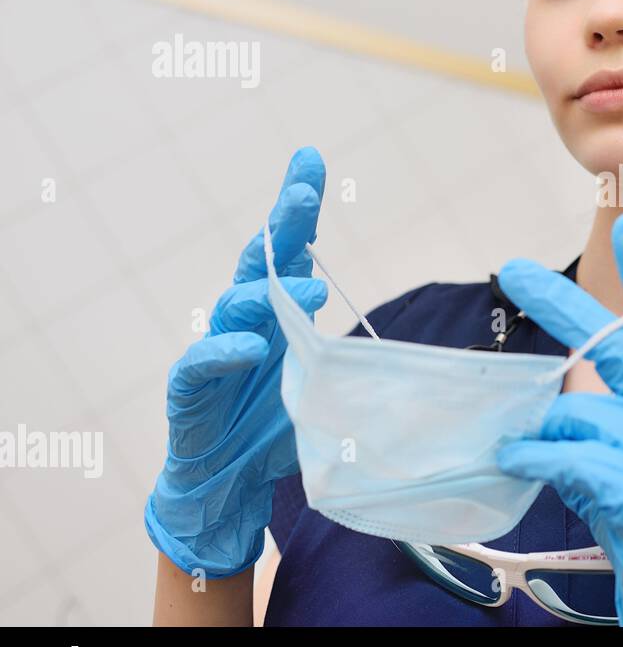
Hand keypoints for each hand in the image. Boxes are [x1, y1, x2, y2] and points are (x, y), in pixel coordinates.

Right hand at [144, 146, 328, 578]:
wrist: (228, 489)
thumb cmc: (278, 428)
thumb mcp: (327, 383)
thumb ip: (350, 354)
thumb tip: (410, 345)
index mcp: (279, 312)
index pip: (288, 249)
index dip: (297, 206)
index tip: (310, 157)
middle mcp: (245, 322)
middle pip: (259, 262)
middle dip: (281, 224)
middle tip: (303, 195)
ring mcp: (214, 352)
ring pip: (234, 307)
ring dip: (272, 294)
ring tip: (313, 290)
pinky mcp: (189, 392)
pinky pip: (200, 365)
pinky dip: (225, 353)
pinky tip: (250, 347)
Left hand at [494, 212, 622, 625]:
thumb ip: (591, 413)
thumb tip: (532, 400)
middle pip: (617, 345)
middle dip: (561, 305)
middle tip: (510, 269)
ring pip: (576, 415)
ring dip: (542, 435)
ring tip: (531, 457)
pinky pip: (568, 457)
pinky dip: (533, 457)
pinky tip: (515, 460)